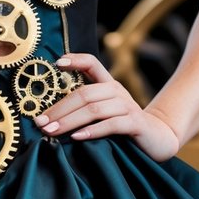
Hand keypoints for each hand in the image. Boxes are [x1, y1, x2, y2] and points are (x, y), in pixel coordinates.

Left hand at [35, 53, 179, 161]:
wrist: (157, 138)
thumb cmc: (123, 125)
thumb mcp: (105, 110)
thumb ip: (85, 107)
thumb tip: (49, 115)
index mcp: (108, 84)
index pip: (92, 63)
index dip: (76, 60)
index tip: (57, 63)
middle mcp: (117, 91)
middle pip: (84, 94)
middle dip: (59, 109)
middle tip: (40, 122)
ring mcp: (127, 107)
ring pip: (93, 110)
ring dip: (69, 121)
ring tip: (51, 131)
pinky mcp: (135, 124)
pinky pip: (111, 125)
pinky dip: (92, 131)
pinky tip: (76, 137)